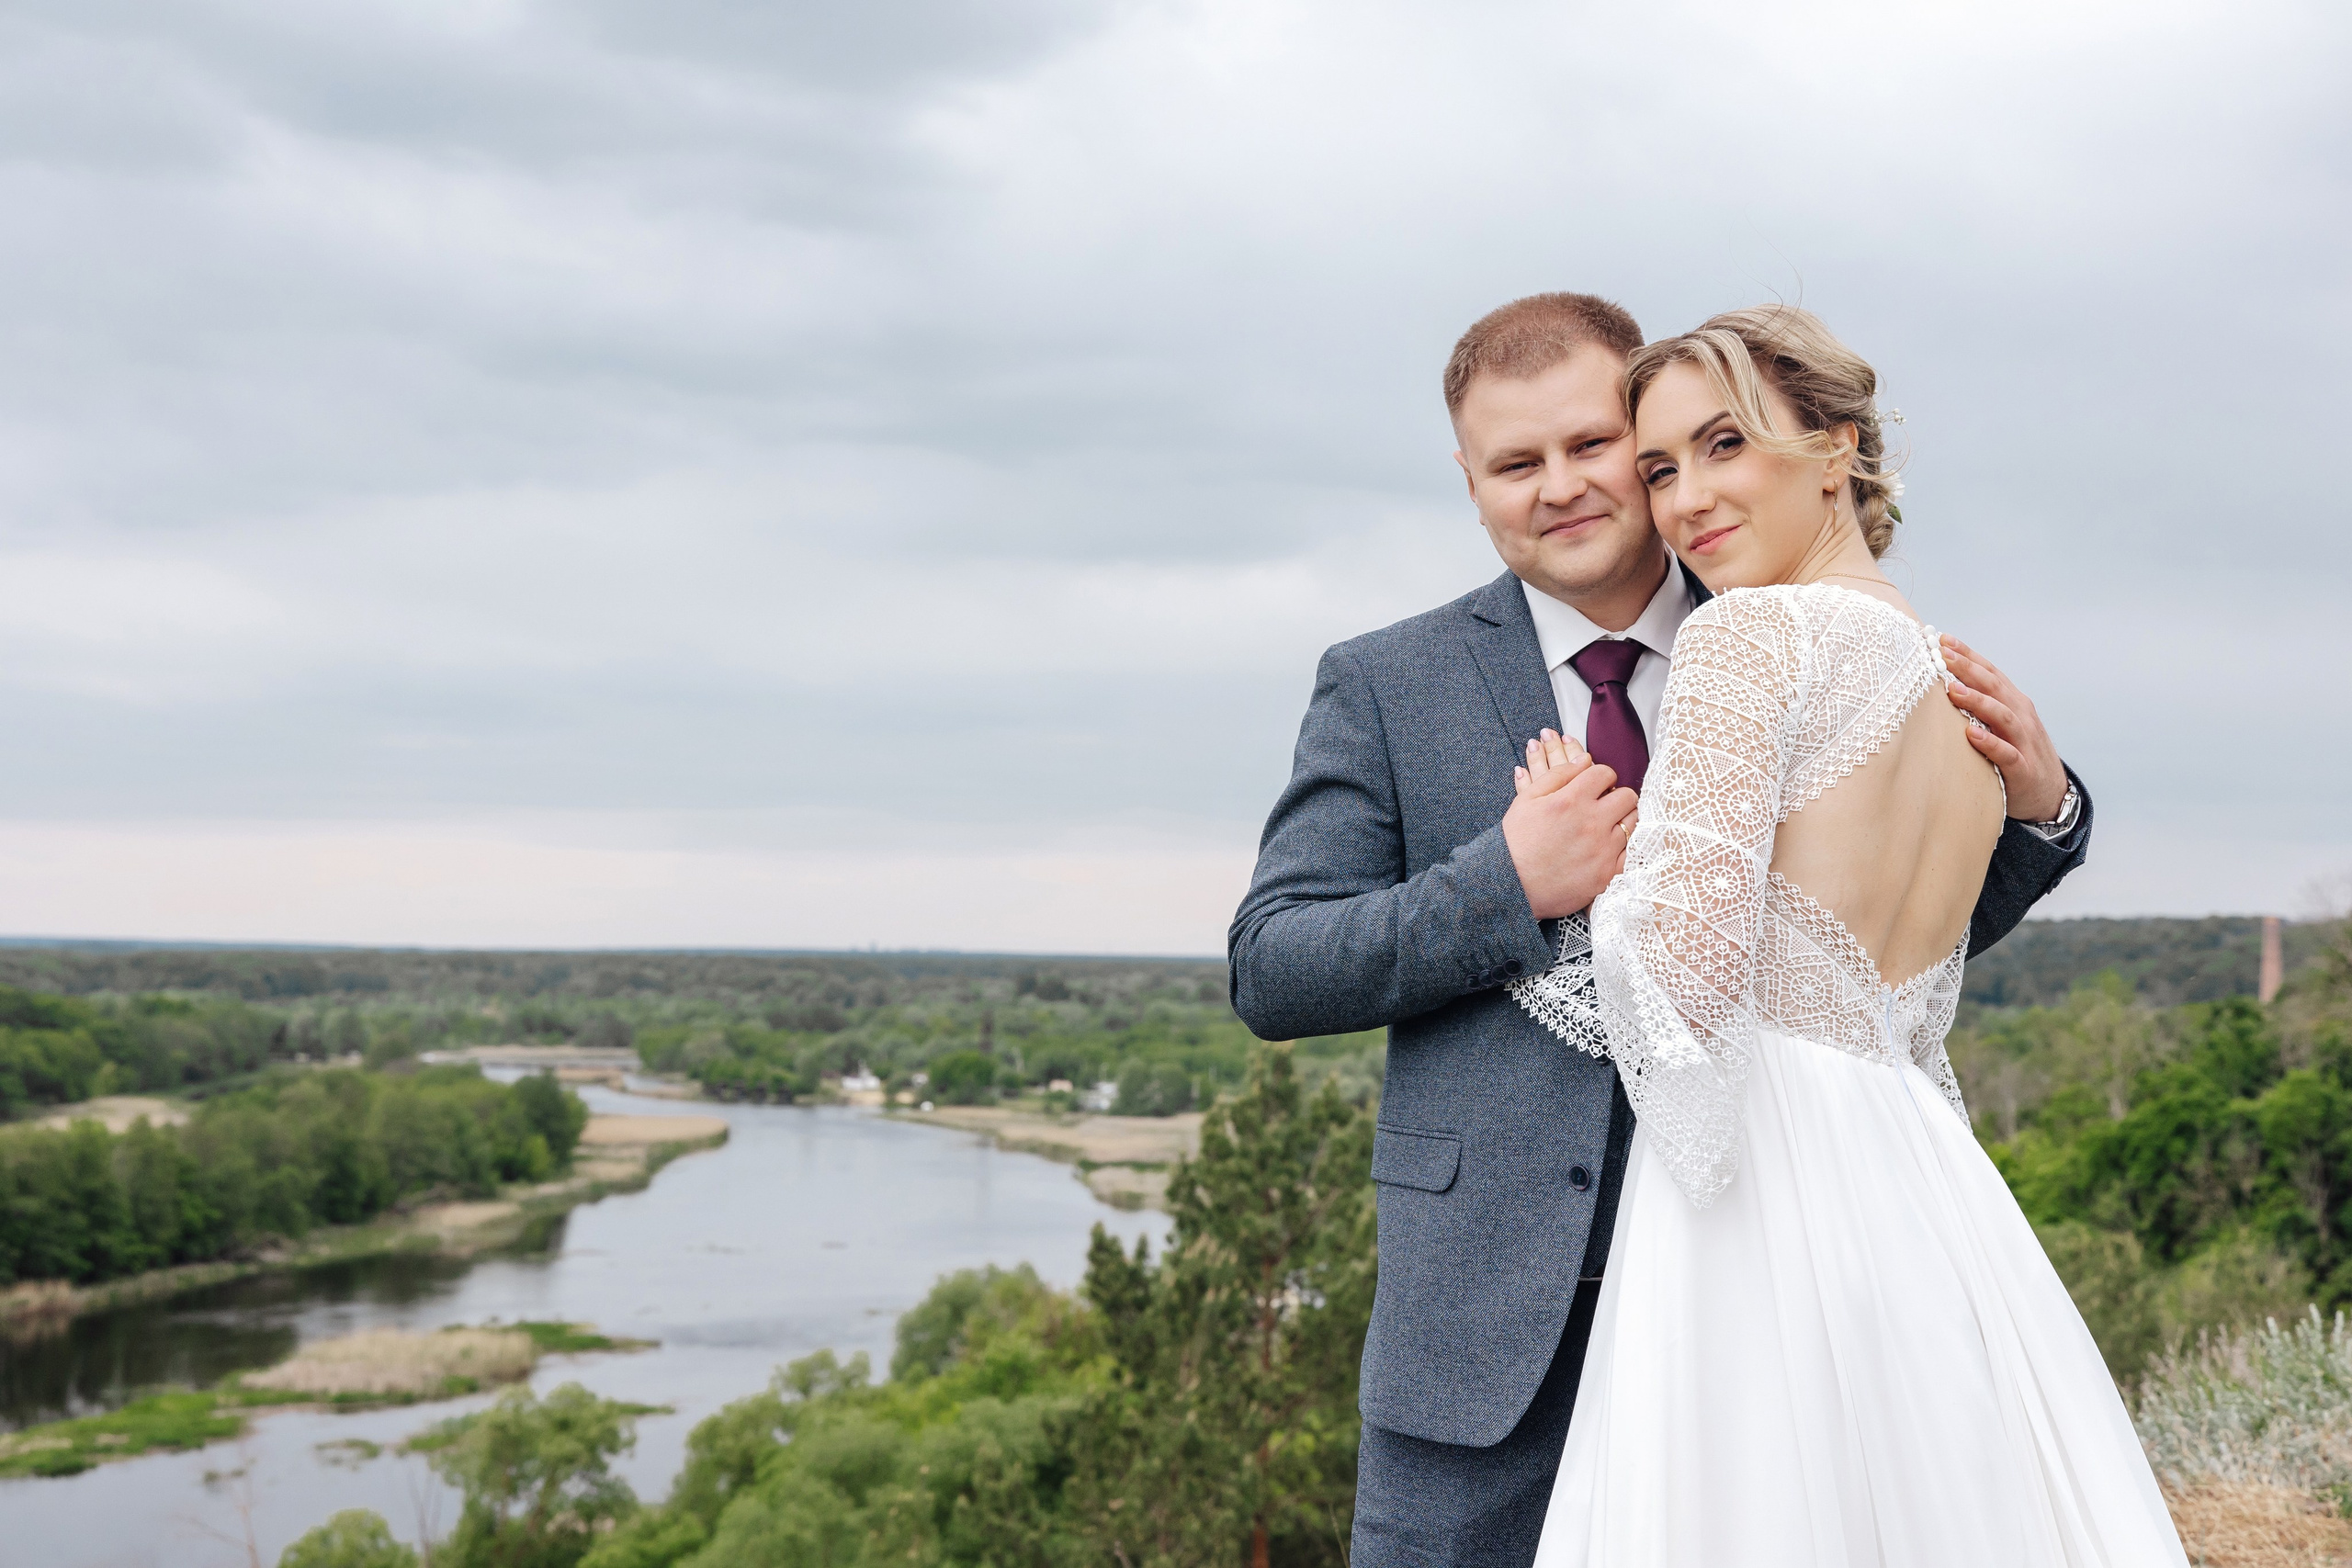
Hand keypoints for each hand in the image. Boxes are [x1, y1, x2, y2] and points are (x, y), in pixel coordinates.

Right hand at [1502, 729, 1638, 919]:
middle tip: (1605, 803)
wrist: (1511, 886)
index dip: (1601, 775)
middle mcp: (1592, 822)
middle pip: (1627, 796)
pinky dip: (1625, 846)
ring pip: (1633, 823)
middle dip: (1617, 795)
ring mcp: (1603, 849)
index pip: (1605, 773)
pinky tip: (1611, 846)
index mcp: (1571, 800)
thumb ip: (1558, 775)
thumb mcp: (1527, 799)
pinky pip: (1631, 852)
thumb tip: (1584, 759)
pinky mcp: (1607, 873)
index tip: (1597, 784)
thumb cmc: (1516, 843)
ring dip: (1623, 819)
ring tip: (1608, 825)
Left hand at [1939, 634, 2067, 821]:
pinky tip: (1972, 735)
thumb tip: (1942, 683)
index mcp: (2012, 703)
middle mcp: (2020, 717)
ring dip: (1978, 701)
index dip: (1968, 655)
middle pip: (1994, 687)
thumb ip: (1979, 706)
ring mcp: (2023, 742)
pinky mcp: (2023, 769)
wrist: (2049, 794)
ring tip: (1952, 690)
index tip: (1942, 639)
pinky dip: (1991, 743)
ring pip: (2002, 716)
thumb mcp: (2001, 725)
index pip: (1989, 673)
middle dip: (1968, 669)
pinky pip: (2007, 754)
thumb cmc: (2017, 754)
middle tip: (1943, 654)